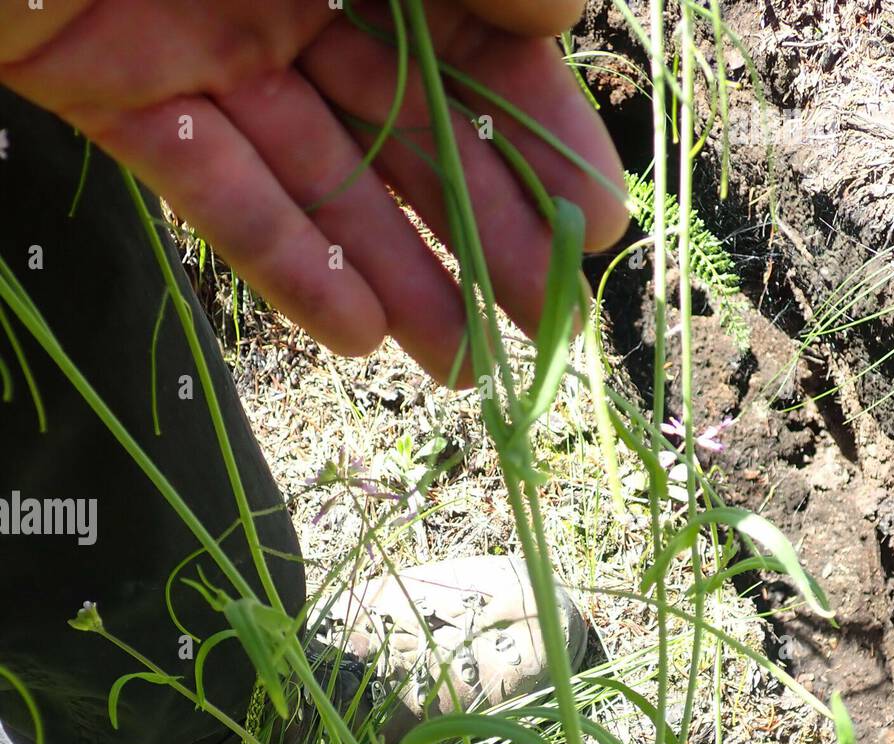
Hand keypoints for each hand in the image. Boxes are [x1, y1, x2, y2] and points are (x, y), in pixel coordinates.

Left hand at [0, 0, 627, 383]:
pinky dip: (284, 262)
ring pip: (321, 170)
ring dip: (400, 273)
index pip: (478, 24)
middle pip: (410, 115)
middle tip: (549, 329)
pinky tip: (359, 337)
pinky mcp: (110, 92)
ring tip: (465, 370)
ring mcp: (196, 32)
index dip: (541, 127)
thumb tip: (561, 6)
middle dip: (486, 225)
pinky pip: (214, 188)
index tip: (597, 222)